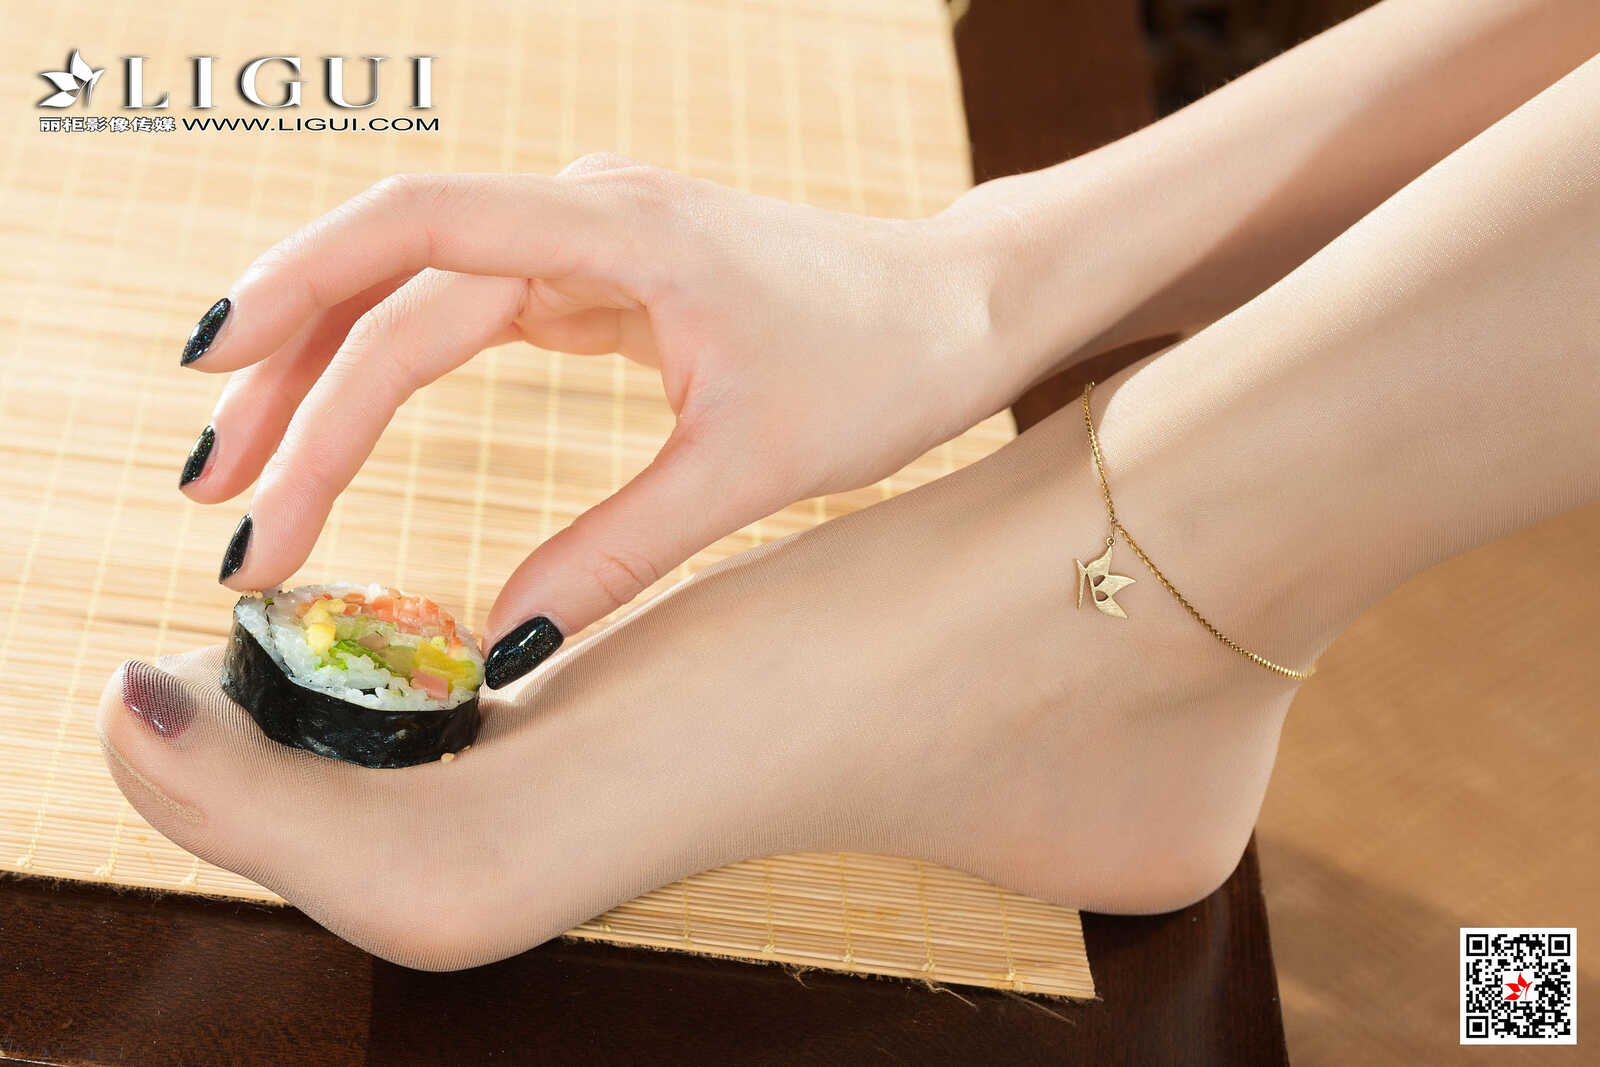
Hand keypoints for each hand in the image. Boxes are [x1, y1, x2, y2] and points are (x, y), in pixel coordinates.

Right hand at [180, 155, 1008, 685]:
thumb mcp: (749, 470)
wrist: (959, 311)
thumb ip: (619, 554)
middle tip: (223, 503)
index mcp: (617, 230)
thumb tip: (499, 644)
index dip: (296, 297)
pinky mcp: (599, 280)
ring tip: (257, 484)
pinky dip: (396, 372)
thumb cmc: (882, 364)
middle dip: (295, 384)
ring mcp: (586, 242)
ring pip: (418, 298)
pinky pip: (467, 314)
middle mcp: (583, 215)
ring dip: (330, 381)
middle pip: (392, 280)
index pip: (415, 235)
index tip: (215, 385)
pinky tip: (345, 427)